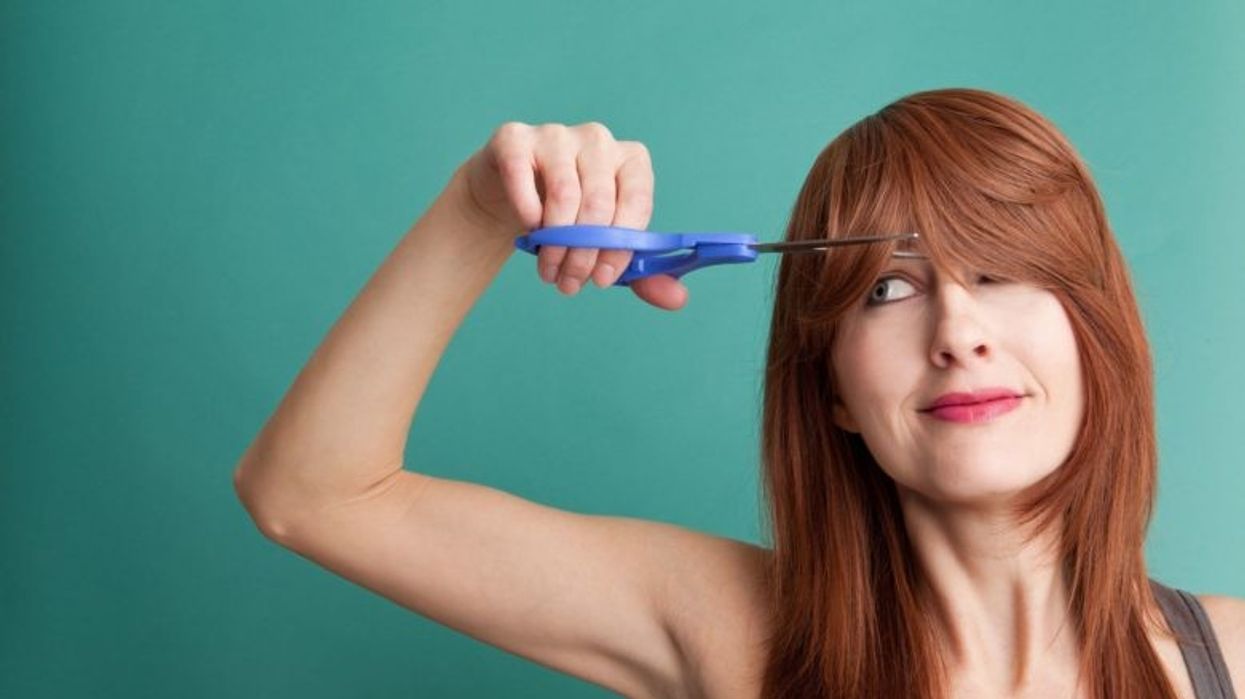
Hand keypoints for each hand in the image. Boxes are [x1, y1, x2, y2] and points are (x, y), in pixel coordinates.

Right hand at [455, 121, 687, 310]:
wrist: (510, 195)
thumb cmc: (567, 218)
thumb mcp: (605, 245)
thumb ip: (642, 272)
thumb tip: (677, 299)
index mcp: (631, 161)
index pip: (635, 202)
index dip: (619, 248)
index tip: (602, 280)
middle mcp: (598, 140)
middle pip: (599, 203)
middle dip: (584, 255)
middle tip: (570, 284)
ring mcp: (556, 135)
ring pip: (563, 195)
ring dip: (555, 245)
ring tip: (549, 271)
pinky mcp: (516, 138)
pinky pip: (523, 179)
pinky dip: (528, 216)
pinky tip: (529, 234)